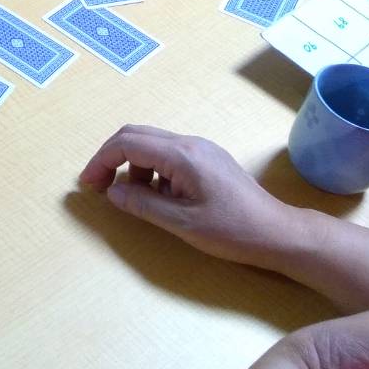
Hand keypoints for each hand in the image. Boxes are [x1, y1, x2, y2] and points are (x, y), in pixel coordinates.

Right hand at [78, 124, 298, 267]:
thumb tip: (113, 192)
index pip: (127, 144)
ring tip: (136, 198)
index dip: (101, 161)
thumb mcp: (183, 224)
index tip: (88, 185)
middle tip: (100, 186)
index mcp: (182, 155)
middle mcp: (190, 143)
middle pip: (136, 134)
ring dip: (133, 165)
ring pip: (152, 143)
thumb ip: (143, 205)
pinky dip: (152, 169)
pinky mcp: (208, 158)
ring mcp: (201, 148)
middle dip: (111, 157)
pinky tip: (160, 196)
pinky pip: (169, 153)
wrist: (279, 233)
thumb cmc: (232, 231)